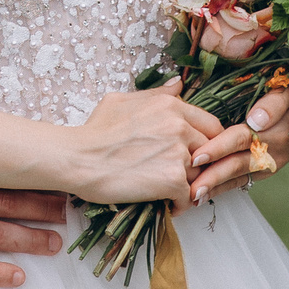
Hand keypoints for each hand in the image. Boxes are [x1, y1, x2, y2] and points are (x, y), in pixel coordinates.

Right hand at [63, 79, 216, 206]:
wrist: (78, 159)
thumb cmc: (95, 131)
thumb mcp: (122, 100)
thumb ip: (157, 93)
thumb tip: (179, 84)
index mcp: (170, 106)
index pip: (211, 125)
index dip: (204, 142)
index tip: (193, 153)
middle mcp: (179, 126)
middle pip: (209, 151)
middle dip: (198, 164)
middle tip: (181, 174)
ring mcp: (178, 153)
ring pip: (201, 174)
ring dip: (188, 184)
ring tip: (169, 190)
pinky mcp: (173, 180)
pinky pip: (189, 196)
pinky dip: (179, 204)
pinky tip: (166, 204)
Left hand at [188, 82, 288, 202]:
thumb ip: (274, 104)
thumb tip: (256, 120)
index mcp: (277, 132)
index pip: (242, 139)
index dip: (219, 148)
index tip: (197, 156)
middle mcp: (272, 153)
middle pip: (237, 165)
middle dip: (212, 177)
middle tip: (191, 189)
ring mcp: (267, 165)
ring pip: (237, 177)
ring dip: (215, 187)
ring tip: (193, 198)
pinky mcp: (262, 171)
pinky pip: (240, 182)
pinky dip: (221, 189)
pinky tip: (202, 196)